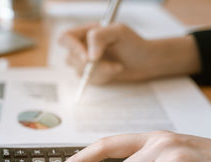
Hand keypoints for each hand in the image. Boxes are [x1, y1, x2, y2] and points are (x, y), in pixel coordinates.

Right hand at [59, 23, 200, 83]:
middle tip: (110, 65)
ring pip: (79, 71)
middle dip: (91, 65)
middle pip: (71, 57)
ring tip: (117, 67)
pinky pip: (88, 80)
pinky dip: (102, 78)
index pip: (66, 38)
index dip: (72, 48)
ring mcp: (84, 62)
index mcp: (85, 32)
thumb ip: (100, 37)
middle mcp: (82, 46)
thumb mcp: (119, 32)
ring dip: (99, 72)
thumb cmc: (133, 43)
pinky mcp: (90, 75)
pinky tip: (114, 71)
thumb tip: (88, 56)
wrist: (144, 61)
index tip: (87, 59)